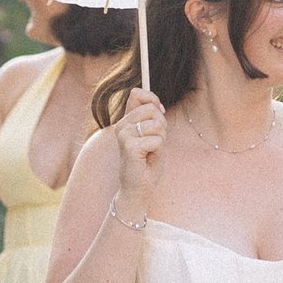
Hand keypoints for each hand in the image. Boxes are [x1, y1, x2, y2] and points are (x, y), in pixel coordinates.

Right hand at [112, 86, 165, 217]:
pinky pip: (157, 140)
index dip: (153, 100)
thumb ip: (153, 118)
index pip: (137, 94)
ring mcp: (123, 135)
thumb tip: (157, 104)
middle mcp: (121, 125)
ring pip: (157, 125)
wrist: (138, 188)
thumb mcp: (152, 135)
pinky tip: (148, 159)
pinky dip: (158, 151)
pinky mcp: (130, 146)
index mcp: (126, 121)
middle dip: (161, 126)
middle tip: (154, 143)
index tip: (159, 113)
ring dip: (161, 140)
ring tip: (150, 152)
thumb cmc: (146, 163)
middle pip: (152, 109)